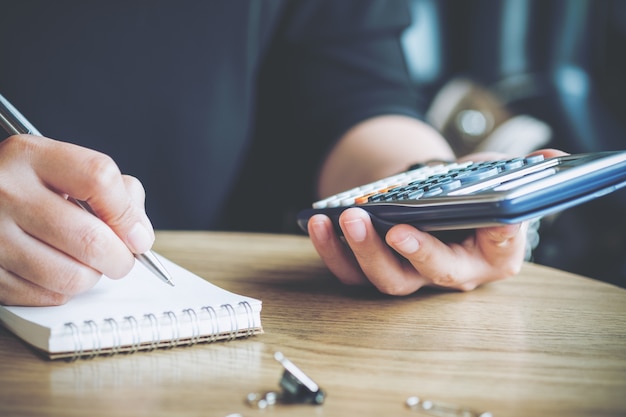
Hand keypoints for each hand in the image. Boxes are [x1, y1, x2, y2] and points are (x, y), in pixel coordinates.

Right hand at [0, 135, 153, 305]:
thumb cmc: (34, 188)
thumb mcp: (69, 170)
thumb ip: (117, 192)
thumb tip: (139, 235)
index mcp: (31, 156)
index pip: (98, 179)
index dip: (128, 214)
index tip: (138, 234)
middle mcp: (6, 192)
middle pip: (90, 239)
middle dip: (120, 258)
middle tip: (121, 259)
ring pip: (71, 277)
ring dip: (92, 277)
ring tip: (85, 263)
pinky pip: (46, 296)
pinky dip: (62, 291)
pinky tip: (55, 271)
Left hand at [308, 148, 567, 294]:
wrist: (431, 197)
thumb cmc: (467, 189)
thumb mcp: (495, 175)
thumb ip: (520, 172)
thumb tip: (554, 157)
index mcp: (492, 257)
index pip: (494, 255)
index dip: (479, 243)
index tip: (453, 225)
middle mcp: (450, 274)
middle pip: (429, 276)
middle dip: (407, 252)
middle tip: (387, 225)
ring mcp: (410, 275)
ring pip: (386, 279)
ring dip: (363, 252)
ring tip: (347, 218)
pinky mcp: (374, 269)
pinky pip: (349, 271)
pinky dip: (332, 250)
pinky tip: (320, 222)